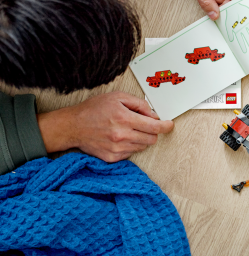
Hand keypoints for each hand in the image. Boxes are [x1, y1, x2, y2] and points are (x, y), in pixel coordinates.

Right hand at [37, 92, 173, 162]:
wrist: (72, 126)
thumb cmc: (93, 109)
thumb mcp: (117, 97)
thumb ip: (139, 104)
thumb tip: (154, 114)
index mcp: (124, 119)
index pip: (154, 127)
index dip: (166, 126)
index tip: (169, 125)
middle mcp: (122, 136)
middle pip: (152, 139)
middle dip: (152, 131)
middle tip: (143, 124)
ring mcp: (117, 149)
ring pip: (143, 146)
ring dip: (141, 138)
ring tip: (127, 129)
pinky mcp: (112, 157)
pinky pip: (131, 153)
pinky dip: (130, 145)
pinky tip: (120, 138)